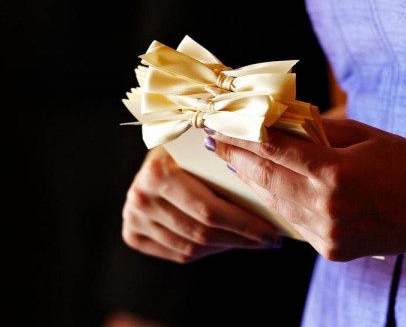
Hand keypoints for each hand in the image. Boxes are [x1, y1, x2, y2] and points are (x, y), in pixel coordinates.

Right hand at [121, 146, 281, 262]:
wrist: (153, 157)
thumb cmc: (187, 151)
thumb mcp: (201, 151)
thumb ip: (224, 168)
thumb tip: (266, 195)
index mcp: (158, 172)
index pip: (209, 209)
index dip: (245, 224)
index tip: (273, 232)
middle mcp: (140, 197)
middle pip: (202, 231)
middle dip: (242, 239)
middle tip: (269, 241)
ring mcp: (133, 218)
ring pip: (192, 247)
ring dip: (227, 246)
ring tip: (251, 242)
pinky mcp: (132, 234)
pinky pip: (180, 254)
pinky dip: (207, 251)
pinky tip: (225, 242)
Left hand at [208, 118, 405, 260]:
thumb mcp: (365, 135)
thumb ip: (321, 130)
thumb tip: (283, 120)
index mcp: (336, 173)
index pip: (275, 150)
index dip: (244, 138)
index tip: (222, 127)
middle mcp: (327, 207)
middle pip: (268, 179)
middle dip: (240, 160)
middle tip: (218, 144)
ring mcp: (328, 233)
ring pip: (276, 204)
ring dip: (254, 182)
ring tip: (237, 164)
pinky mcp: (333, 250)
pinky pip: (295, 223)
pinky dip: (279, 203)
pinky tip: (270, 187)